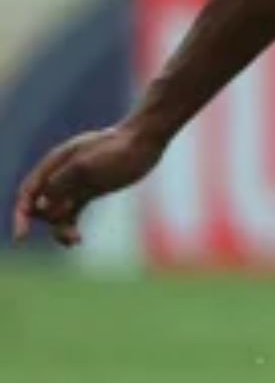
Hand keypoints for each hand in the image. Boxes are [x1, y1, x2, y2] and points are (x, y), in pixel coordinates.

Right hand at [14, 124, 164, 246]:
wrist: (144, 141)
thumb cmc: (116, 148)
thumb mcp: (86, 165)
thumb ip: (61, 183)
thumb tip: (41, 204)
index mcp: (55, 163)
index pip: (28, 192)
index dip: (22, 214)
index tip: (22, 236)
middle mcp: (60, 174)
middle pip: (39, 205)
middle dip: (46, 221)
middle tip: (68, 229)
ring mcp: (75, 183)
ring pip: (56, 213)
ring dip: (59, 229)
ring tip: (75, 240)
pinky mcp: (90, 191)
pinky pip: (71, 214)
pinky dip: (69, 228)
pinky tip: (77, 241)